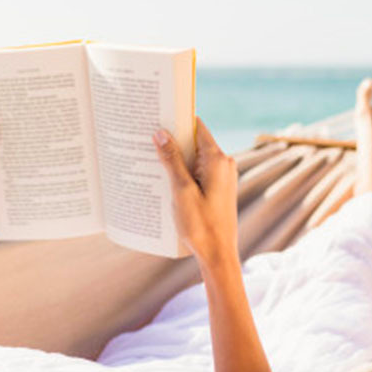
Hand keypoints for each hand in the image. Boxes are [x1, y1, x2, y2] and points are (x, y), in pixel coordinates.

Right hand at [153, 117, 238, 264]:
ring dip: (176, 158)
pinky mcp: (219, 189)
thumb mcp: (181, 191)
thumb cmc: (201, 226)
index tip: (157, 116)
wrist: (219, 256)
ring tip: (151, 158)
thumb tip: (160, 133)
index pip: (196, 127)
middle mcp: (224, 164)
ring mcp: (222, 177)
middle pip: (195, 141)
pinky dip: (183, 172)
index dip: (177, 120)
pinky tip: (164, 179)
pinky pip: (198, 172)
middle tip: (147, 138)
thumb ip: (171, 160)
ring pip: (195, 158)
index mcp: (218, 160)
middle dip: (172, 140)